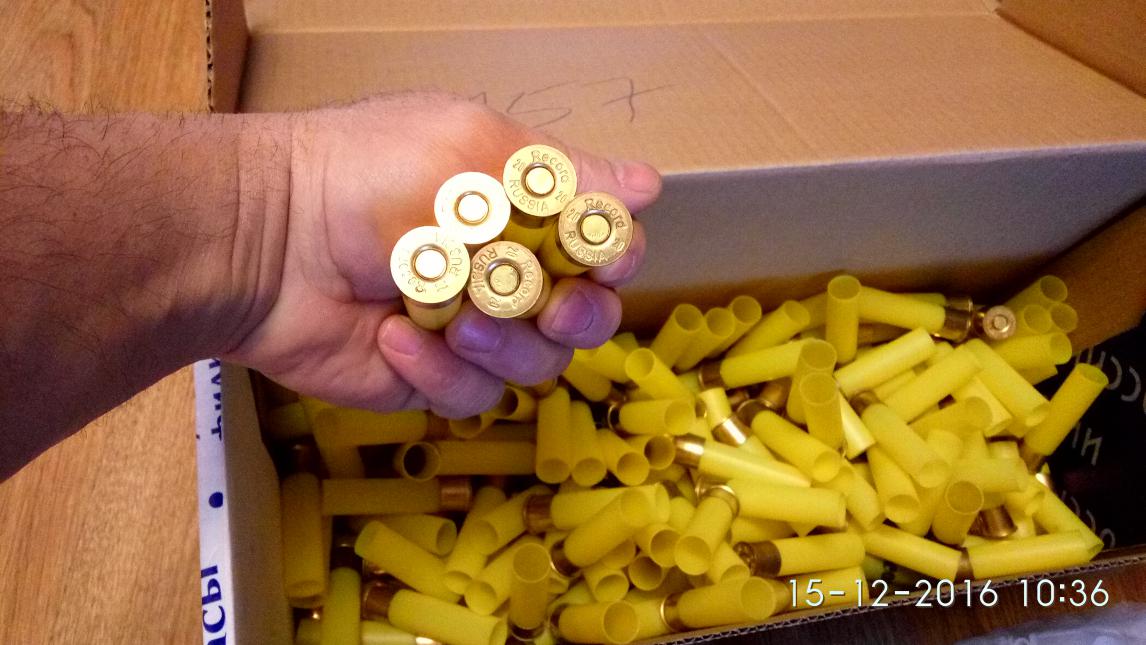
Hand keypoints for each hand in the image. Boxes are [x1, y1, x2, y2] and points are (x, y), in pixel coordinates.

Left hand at [225, 93, 660, 417]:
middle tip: (548, 307)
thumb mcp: (467, 150)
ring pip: (538, 365)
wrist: (263, 243)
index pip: (605, 245)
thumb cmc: (362, 175)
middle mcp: (507, 273)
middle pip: (589, 317)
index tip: (599, 258)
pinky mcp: (432, 378)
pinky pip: (472, 396)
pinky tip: (393, 334)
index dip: (615, 258)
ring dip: (499, 342)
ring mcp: (471, 331)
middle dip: (577, 316)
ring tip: (445, 311)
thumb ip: (561, 176)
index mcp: (523, 209)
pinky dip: (435, 367)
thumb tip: (649, 186)